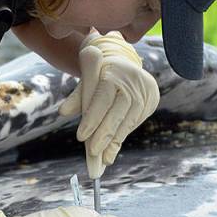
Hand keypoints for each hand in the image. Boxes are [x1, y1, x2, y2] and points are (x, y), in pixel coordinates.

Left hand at [59, 31, 159, 178]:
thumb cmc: (98, 68)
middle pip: (118, 112)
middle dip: (104, 134)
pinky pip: (136, 121)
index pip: (103, 98)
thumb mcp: (83, 78)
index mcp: (114, 71)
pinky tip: (112, 149)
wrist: (122, 57)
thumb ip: (77, 95)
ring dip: (115, 140)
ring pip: (129, 119)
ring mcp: (145, 89)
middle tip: (93, 154)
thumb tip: (63, 112)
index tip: (81, 137)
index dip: (92, 118)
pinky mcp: (152, 98)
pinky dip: (123, 135)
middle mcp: (133, 79)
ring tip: (103, 158)